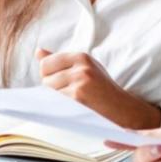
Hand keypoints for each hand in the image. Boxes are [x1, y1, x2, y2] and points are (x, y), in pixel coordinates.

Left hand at [36, 48, 160, 129]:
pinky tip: (75, 107)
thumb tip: (38, 52)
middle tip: (71, 94)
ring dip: (57, 99)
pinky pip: (56, 102)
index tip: (62, 82)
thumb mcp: (85, 68)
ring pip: (49, 91)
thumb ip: (60, 60)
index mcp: (81, 57)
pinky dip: (61, 107)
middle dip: (53, 88)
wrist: (122, 109)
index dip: (49, 75)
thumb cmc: (102, 89)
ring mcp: (80, 82)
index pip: (46, 63)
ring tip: (75, 100)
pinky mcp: (78, 97)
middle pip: (45, 78)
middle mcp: (81, 67)